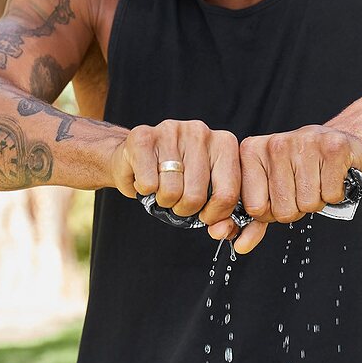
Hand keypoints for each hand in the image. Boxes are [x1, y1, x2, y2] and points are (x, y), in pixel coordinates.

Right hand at [109, 120, 242, 240]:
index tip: (205, 215)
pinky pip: (148, 184)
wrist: (134, 158)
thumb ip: (222, 214)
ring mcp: (172, 130)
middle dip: (184, 209)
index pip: (227, 194)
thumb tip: (222, 231)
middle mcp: (201, 132)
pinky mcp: (143, 137)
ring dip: (163, 200)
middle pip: (196, 197)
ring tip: (162, 186)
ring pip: (171, 192)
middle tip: (178, 199)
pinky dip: (144, 190)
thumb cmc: (178, 179)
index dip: (214, 216)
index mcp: (225, 144)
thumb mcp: (207, 192)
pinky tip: (147, 177)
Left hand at [234, 125, 361, 253]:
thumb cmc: (300, 168)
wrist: (338, 141)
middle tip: (301, 188)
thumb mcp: (270, 190)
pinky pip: (331, 195)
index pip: (254, 208)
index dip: (271, 212)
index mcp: (251, 151)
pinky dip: (335, 194)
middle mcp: (274, 144)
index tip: (279, 197)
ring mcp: (304, 143)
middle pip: (283, 210)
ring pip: (308, 204)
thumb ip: (254, 220)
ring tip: (316, 181)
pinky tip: (330, 175)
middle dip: (296, 208)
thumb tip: (241, 245)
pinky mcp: (334, 148)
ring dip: (317, 201)